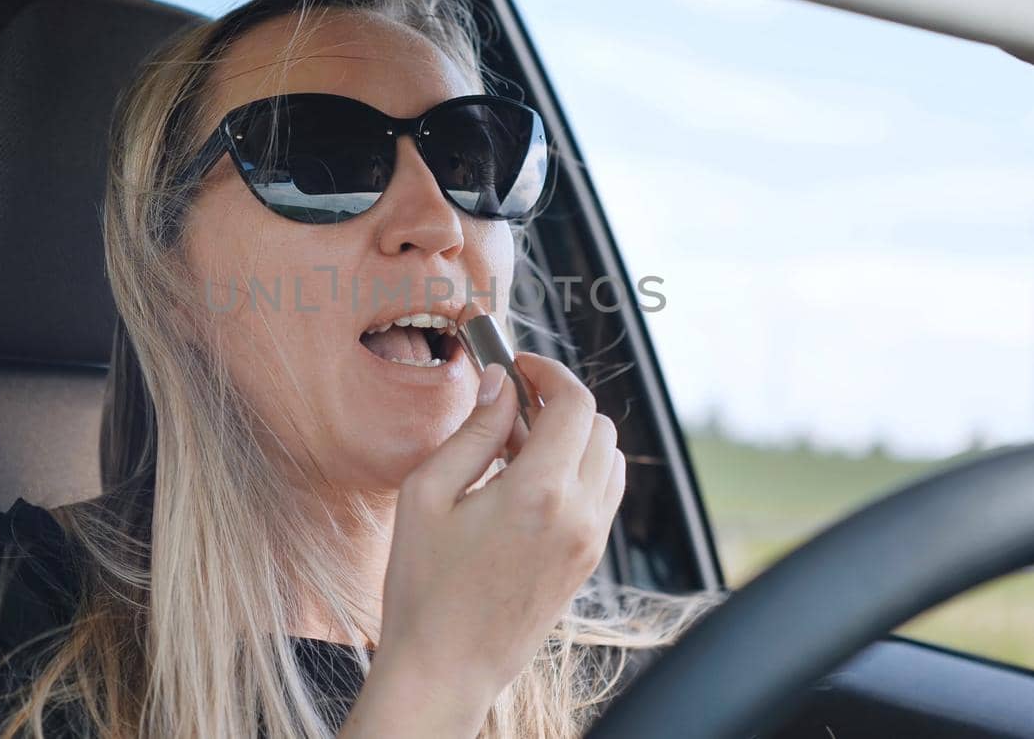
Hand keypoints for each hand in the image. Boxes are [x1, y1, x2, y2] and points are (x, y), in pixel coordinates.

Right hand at [373, 353, 625, 712]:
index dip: (548, 371)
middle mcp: (579, 515)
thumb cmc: (423, 587)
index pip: (574, 403)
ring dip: (573, 438)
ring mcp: (589, 542)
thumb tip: (500, 384)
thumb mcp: (427, 493)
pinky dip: (576, 472)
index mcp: (540, 492)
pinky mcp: (586, 563)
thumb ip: (472, 431)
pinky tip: (525, 485)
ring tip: (515, 448)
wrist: (444, 668)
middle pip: (600, 426)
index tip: (519, 365)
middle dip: (560, 403)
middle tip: (511, 405)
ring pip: (609, 460)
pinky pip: (601, 496)